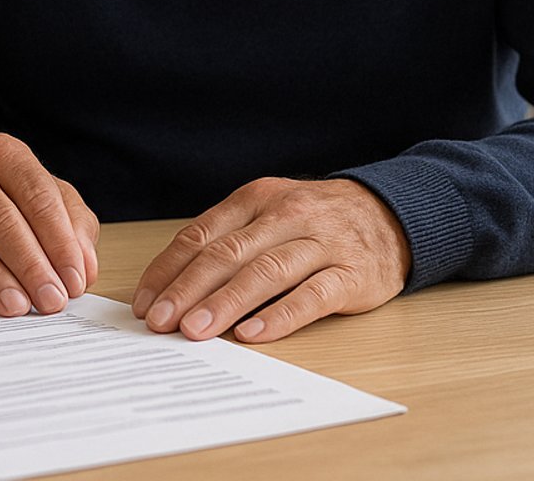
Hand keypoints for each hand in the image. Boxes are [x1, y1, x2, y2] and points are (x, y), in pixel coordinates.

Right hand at [0, 134, 99, 316]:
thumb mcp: (41, 194)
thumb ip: (71, 223)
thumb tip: (83, 267)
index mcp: (6, 155)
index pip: (39, 198)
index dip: (60, 242)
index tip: (74, 280)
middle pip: (3, 221)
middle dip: (31, 266)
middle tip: (51, 300)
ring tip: (18, 307)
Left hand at [133, 178, 410, 343]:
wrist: (389, 214)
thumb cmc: (314, 221)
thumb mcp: (269, 213)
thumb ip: (228, 241)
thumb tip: (172, 286)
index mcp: (256, 199)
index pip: (201, 235)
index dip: (168, 270)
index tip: (144, 303)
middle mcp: (285, 215)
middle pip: (226, 254)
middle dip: (187, 290)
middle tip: (159, 321)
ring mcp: (320, 243)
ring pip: (265, 273)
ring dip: (225, 304)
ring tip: (194, 331)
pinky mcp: (351, 273)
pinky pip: (311, 295)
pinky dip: (280, 316)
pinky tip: (252, 334)